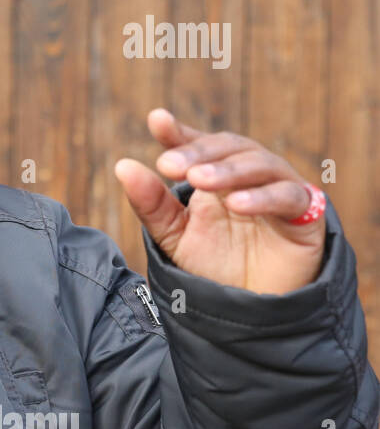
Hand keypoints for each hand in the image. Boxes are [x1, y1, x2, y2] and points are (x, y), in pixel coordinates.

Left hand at [113, 109, 325, 294]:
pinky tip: (236, 203)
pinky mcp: (306, 214)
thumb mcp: (174, 235)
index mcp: (216, 174)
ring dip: (228, 170)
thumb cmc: (212, 265)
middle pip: (230, 147)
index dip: (180, 132)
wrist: (248, 308)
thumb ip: (151, 203)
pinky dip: (263, 197)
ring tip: (198, 180)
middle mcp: (249, 175)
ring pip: (260, 165)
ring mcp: (279, 190)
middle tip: (169, 165)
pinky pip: (289, 196)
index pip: (199, 144)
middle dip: (199, 152)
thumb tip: (122, 166)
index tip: (157, 120)